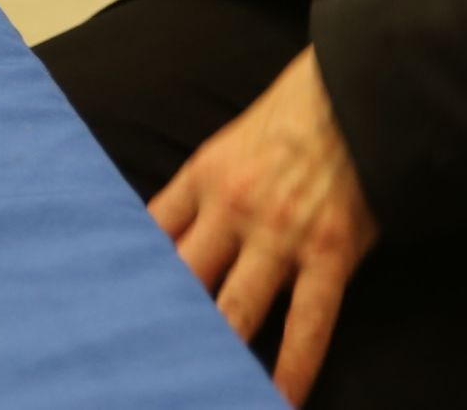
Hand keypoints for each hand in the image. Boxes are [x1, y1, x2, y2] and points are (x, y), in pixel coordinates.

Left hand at [149, 47, 380, 402]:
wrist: (360, 88)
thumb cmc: (294, 117)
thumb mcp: (228, 145)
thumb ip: (196, 194)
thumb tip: (159, 241)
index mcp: (202, 177)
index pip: (149, 237)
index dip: (127, 278)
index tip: (105, 313)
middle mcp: (232, 209)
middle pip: (182, 280)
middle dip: (160, 323)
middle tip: (141, 364)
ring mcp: (280, 234)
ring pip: (235, 309)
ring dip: (216, 351)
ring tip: (198, 386)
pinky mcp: (330, 251)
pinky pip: (308, 322)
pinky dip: (293, 366)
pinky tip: (280, 398)